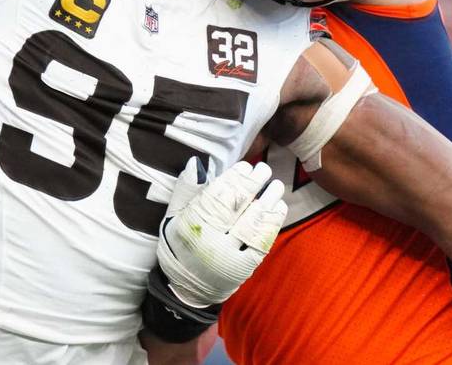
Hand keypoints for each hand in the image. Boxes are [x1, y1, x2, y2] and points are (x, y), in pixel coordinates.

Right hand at [156, 158, 286, 307]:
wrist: (188, 289)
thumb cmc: (180, 246)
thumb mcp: (173, 218)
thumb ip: (186, 190)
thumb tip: (198, 162)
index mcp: (191, 226)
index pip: (217, 196)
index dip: (234, 179)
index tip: (245, 166)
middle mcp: (210, 242)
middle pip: (237, 206)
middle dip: (254, 185)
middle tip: (264, 169)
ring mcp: (228, 257)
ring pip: (252, 223)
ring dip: (268, 201)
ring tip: (276, 185)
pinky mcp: (243, 268)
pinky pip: (261, 242)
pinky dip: (272, 223)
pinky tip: (279, 207)